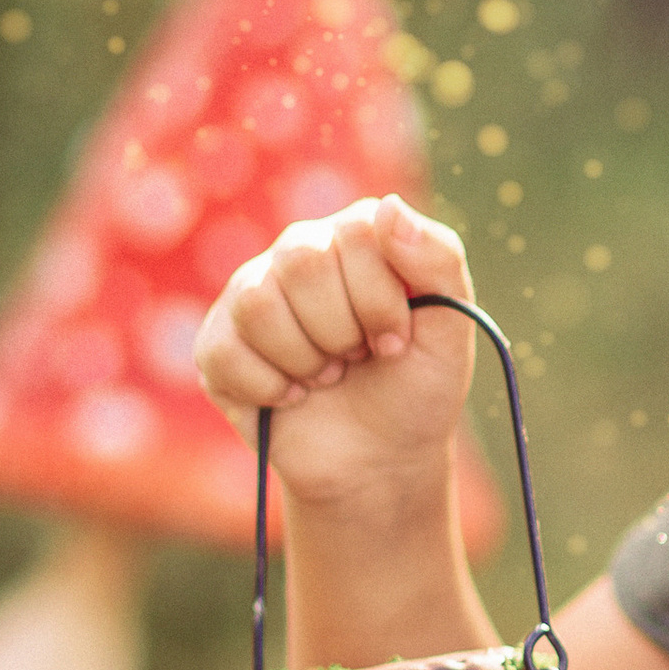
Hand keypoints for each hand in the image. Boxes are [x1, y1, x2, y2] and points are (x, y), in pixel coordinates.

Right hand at [194, 192, 472, 518]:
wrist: (379, 463)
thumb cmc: (417, 389)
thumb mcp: (451, 327)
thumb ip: (438, 259)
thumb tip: (389, 206)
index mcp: (357, 235)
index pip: (356, 233)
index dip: (380, 301)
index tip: (395, 341)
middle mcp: (299, 251)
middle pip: (301, 263)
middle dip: (342, 332)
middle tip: (357, 358)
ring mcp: (251, 294)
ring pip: (258, 305)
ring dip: (306, 361)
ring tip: (327, 376)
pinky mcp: (217, 342)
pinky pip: (226, 351)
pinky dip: (271, 389)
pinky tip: (293, 396)